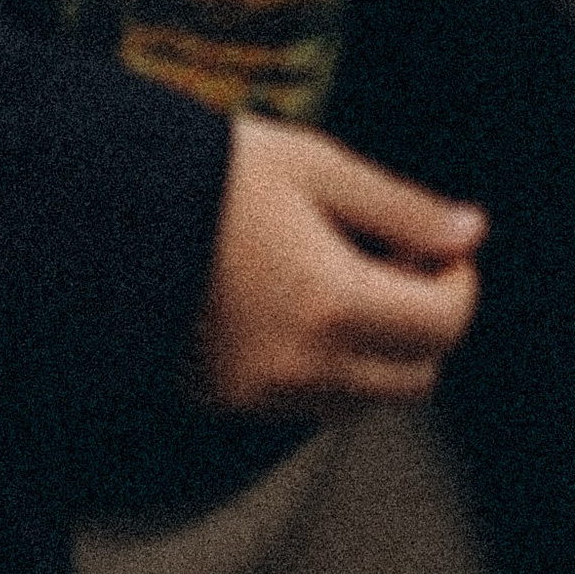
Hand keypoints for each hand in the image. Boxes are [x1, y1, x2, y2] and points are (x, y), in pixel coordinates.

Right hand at [189, 116, 486, 416]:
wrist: (103, 211)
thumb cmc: (209, 175)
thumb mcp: (317, 168)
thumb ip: (404, 209)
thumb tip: (471, 232)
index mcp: (333, 302)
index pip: (444, 326)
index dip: (458, 283)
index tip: (437, 248)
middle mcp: (303, 365)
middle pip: (417, 377)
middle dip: (426, 322)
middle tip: (396, 262)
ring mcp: (262, 392)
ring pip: (367, 400)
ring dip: (381, 351)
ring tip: (344, 279)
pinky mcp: (228, 401)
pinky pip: (311, 405)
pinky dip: (332, 368)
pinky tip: (302, 306)